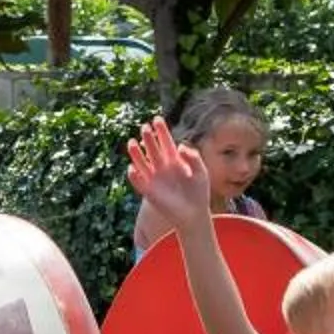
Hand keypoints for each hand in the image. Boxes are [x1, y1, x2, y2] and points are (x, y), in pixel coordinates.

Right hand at [126, 118, 213, 234]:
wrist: (194, 214)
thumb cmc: (198, 192)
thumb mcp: (201, 172)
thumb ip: (194, 158)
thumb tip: (179, 146)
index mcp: (175, 160)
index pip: (166, 142)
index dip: (161, 131)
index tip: (156, 119)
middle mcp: (162, 167)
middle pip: (153, 150)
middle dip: (148, 139)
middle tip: (144, 127)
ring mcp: (155, 179)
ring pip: (142, 163)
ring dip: (136, 154)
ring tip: (132, 142)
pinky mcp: (149, 192)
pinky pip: (139, 182)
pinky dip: (134, 176)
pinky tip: (133, 169)